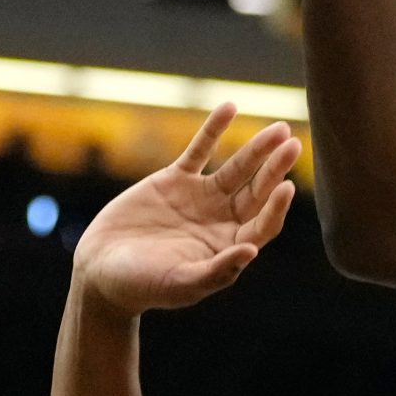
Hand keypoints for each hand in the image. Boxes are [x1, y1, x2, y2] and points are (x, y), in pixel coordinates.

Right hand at [71, 109, 300, 317]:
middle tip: (293, 145)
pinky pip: (199, 150)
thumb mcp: (181, 284)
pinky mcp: (176, 180)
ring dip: (257, 149)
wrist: (102, 271)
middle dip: (275, 169)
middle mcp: (222, 220)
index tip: (287, 186)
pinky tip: (228, 107)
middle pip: (256, 192)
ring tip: (279, 129)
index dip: (275, 207)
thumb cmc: (143, 287)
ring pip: (236, 169)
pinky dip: (213, 130)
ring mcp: (201, 198)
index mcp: (229, 246)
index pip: (262, 224)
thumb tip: (251, 251)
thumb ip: (216, 270)